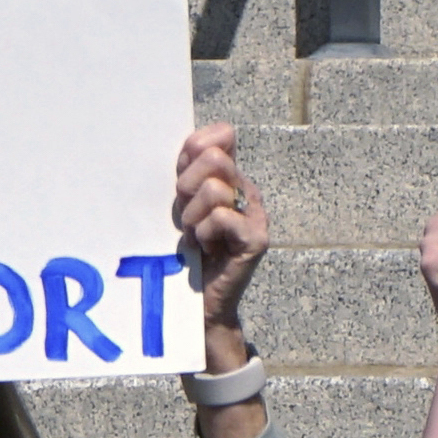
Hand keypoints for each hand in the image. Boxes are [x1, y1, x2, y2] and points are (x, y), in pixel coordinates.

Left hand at [173, 122, 268, 349]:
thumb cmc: (186, 250)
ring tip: (197, 236)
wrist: (199, 299)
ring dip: (194, 217)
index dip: (190, 156)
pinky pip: (221, 217)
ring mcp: (256, 215)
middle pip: (213, 157)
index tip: (182, 187)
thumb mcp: (181, 203)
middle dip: (187, 187)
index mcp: (230, 177)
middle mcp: (248, 191)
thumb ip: (187, 170)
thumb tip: (196, 143)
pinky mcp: (256, 239)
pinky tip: (208, 249)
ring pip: (214, 189)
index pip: (216, 137)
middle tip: (188, 216)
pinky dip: (205, 234)